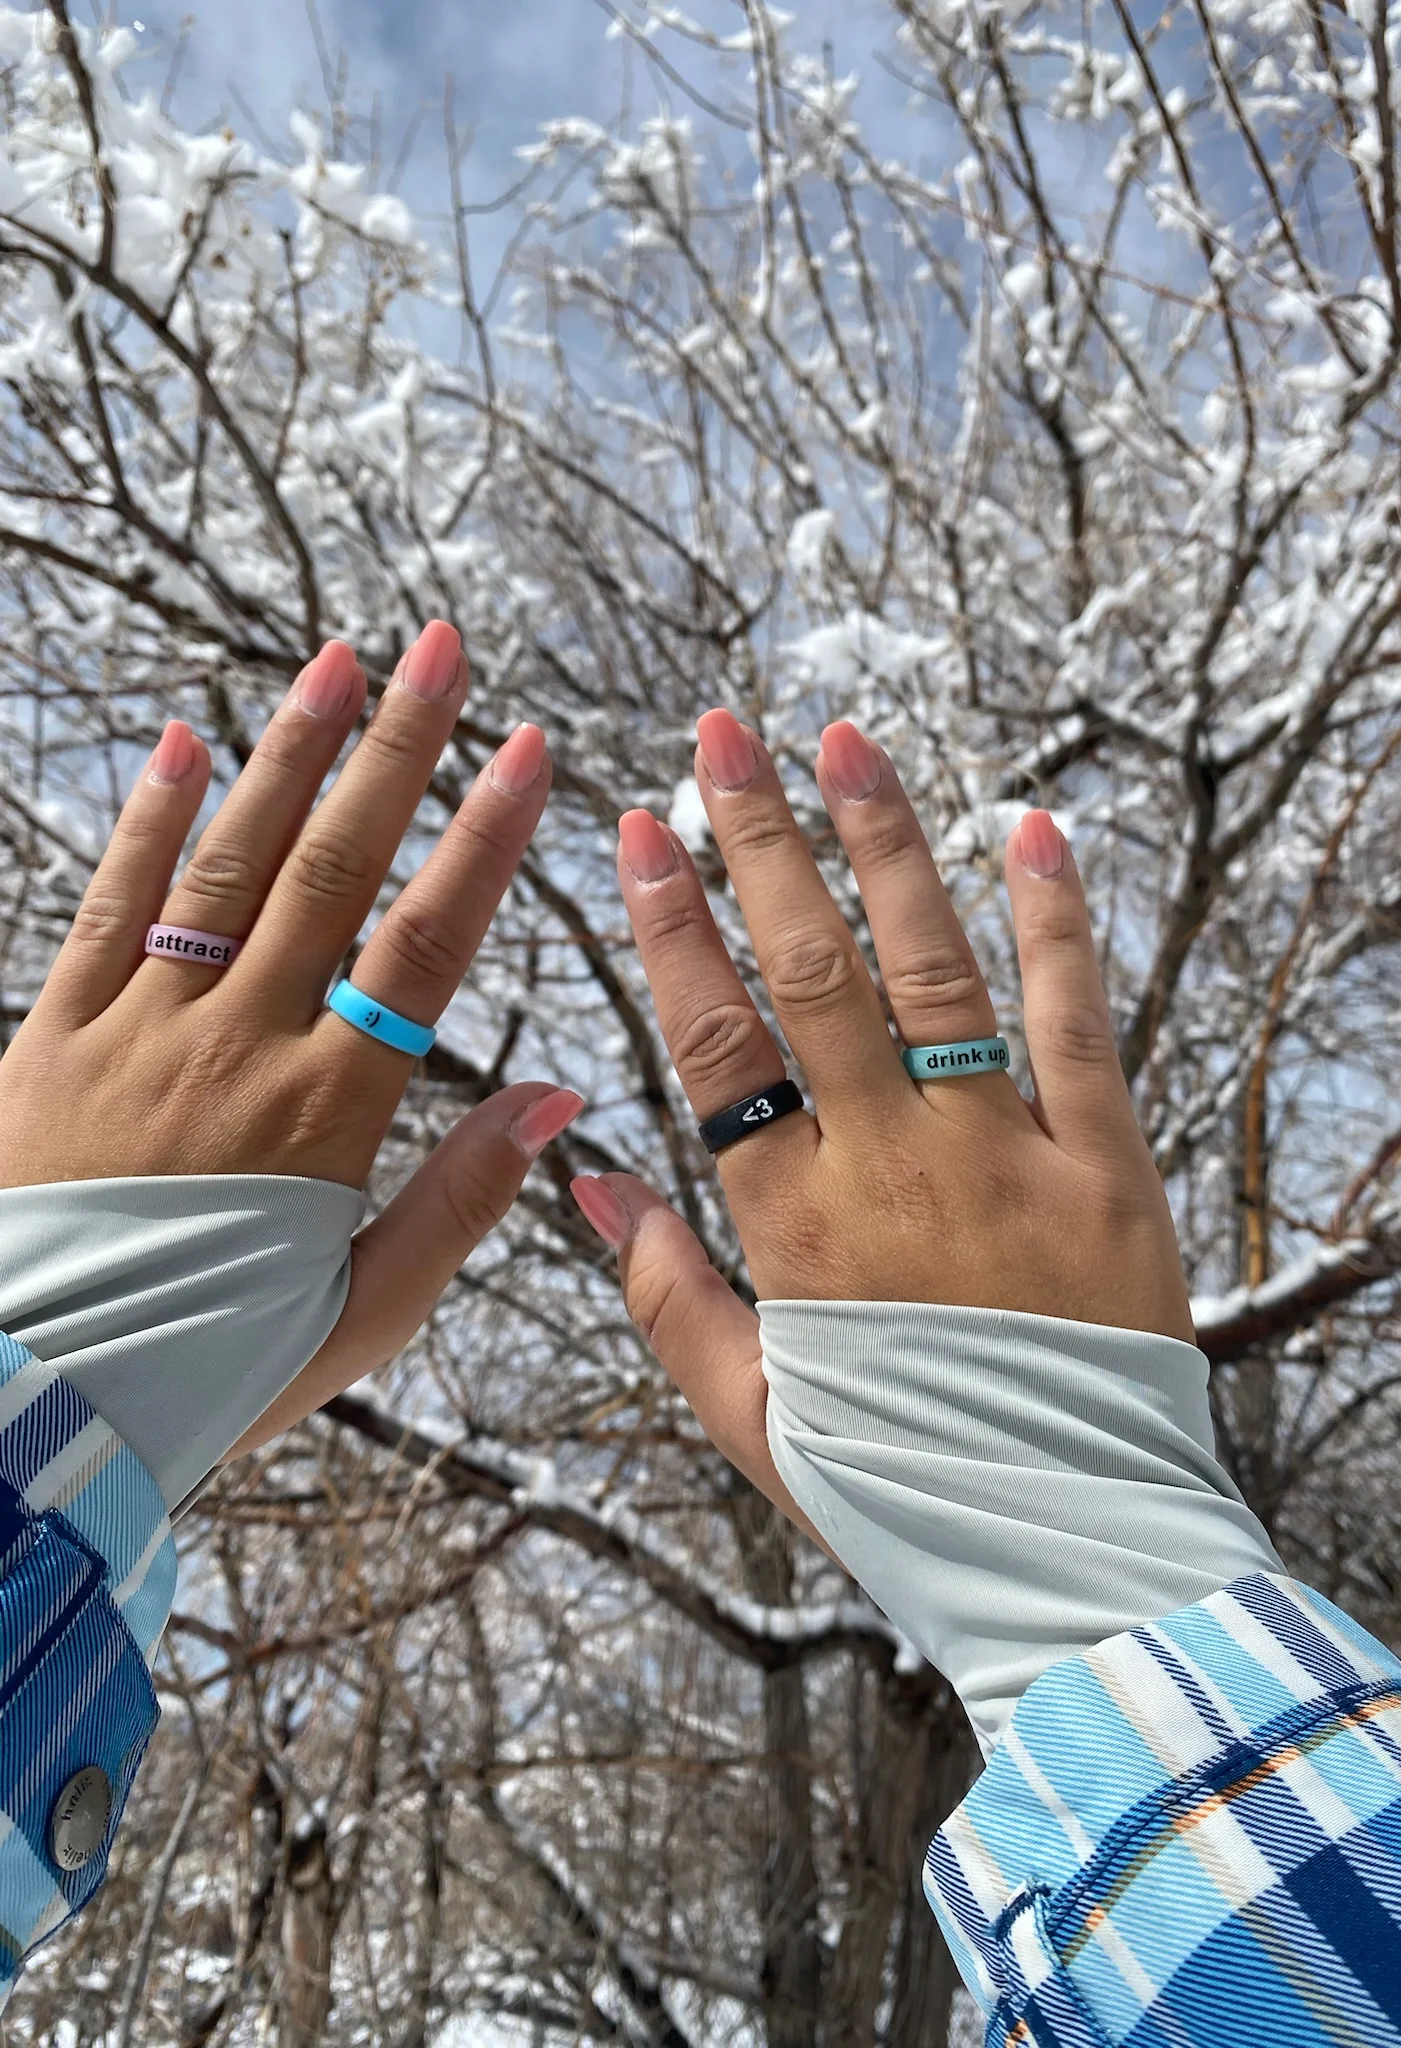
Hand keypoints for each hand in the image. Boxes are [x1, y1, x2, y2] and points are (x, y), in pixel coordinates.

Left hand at [0, 623, 580, 1443]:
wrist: (24, 1402)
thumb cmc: (206, 1369)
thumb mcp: (361, 1314)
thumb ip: (460, 1201)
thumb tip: (553, 1101)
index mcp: (326, 1114)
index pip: (425, 948)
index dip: (483, 840)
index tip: (531, 752)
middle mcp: (236, 1047)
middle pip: (334, 870)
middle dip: (397, 750)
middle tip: (442, 650)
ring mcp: (137, 1031)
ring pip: (228, 864)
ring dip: (286, 755)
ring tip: (336, 660)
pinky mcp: (53, 1039)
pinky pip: (106, 907)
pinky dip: (149, 822)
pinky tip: (186, 746)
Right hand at [570, 710, 1191, 1529]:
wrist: (1072, 1555)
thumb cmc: (900, 1487)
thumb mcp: (750, 1415)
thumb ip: (664, 1291)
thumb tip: (582, 1170)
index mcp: (796, 1229)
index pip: (716, 1042)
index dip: (673, 924)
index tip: (643, 826)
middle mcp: (895, 1169)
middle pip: (813, 972)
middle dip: (762, 840)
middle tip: (723, 734)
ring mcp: (1007, 1157)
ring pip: (932, 970)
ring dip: (886, 846)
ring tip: (846, 739)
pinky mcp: (1108, 1164)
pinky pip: (1075, 1021)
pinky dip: (1055, 920)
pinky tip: (1030, 827)